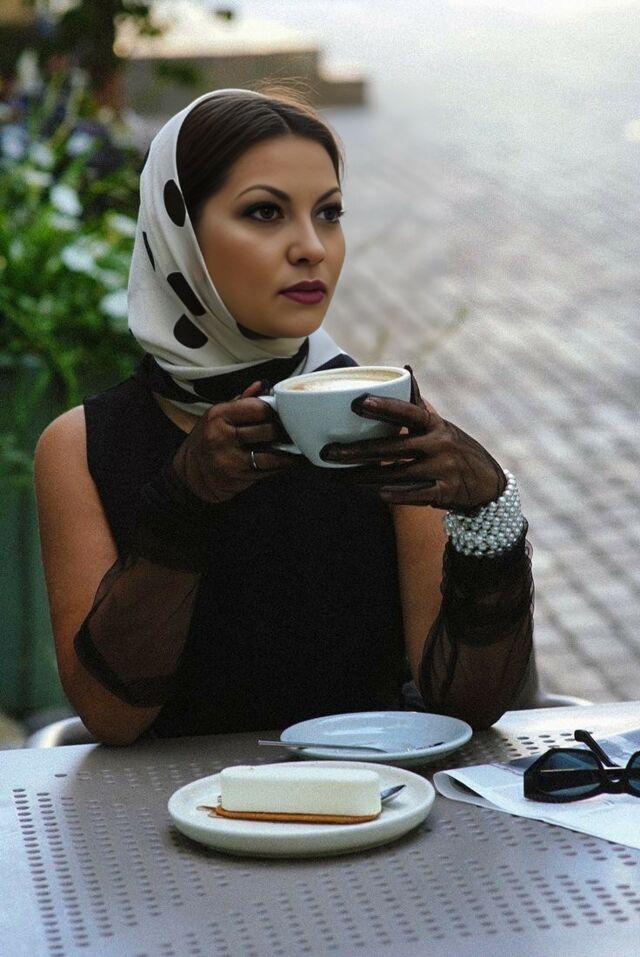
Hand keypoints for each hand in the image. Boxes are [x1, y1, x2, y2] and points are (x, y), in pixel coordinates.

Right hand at [172, 381, 302, 503]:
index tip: (282, 411)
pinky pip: (269, 470)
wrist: (192, 473)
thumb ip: (242, 401)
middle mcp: (223, 436)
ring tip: (299, 446)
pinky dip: (283, 465)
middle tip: (295, 428)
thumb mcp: (218, 416)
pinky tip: (291, 461)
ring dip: (289, 451)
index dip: (274, 410)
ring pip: (272, 453)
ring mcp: (231, 458)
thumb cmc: (208, 439)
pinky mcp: (240, 476)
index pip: (257, 407)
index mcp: (219, 415)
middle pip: (268, 430)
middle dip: (284, 430)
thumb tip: (263, 385)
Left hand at [319, 369, 505, 509]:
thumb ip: (418, 403)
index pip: (407, 412)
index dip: (384, 406)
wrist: (489, 483)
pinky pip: (413, 495)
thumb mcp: (441, 424)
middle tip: (327, 452)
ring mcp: (442, 470)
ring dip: (365, 478)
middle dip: (357, 451)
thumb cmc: (455, 448)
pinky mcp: (443, 493)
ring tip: (337, 478)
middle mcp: (439, 445)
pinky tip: (371, 495)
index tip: (357, 401)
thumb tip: (405, 369)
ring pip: (396, 475)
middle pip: (392, 448)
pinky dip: (393, 496)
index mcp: (435, 424)